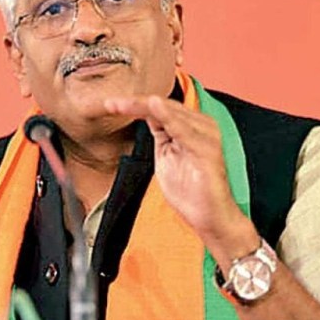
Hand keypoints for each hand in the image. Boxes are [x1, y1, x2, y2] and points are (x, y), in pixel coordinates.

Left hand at [104, 95, 257, 261]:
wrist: (209, 217)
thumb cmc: (191, 191)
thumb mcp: (166, 156)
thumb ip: (159, 133)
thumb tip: (145, 113)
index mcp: (192, 126)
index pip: (160, 108)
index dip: (134, 104)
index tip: (110, 104)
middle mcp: (202, 125)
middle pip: (163, 106)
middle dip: (134, 103)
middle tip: (109, 104)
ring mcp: (206, 136)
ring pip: (170, 112)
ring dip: (144, 106)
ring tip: (123, 104)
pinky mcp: (208, 150)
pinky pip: (184, 129)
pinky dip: (168, 117)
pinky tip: (154, 106)